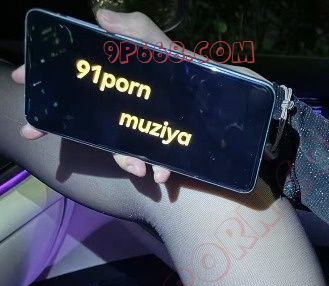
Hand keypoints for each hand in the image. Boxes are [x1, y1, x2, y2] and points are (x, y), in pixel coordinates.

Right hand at [11, 9, 263, 184]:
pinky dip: (157, 169)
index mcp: (133, 84)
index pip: (84, 83)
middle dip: (74, 131)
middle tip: (45, 135)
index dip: (51, 82)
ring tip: (138, 167)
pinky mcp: (175, 152)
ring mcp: (155, 132)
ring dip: (124, 159)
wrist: (252, 113)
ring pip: (124, 148)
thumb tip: (101, 18)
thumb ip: (141, 33)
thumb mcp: (175, 51)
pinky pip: (157, 164)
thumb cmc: (211, 79)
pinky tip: (163, 173)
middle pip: (95, 121)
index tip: (26, 84)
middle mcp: (138, 109)